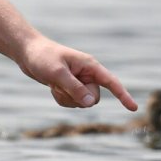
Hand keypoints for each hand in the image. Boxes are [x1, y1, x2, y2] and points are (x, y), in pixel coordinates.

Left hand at [22, 39, 137, 110]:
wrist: (27, 52)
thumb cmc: (43, 57)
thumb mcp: (57, 74)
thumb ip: (75, 89)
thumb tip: (90, 104)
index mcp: (90, 66)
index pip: (111, 82)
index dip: (123, 96)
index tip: (133, 108)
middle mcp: (87, 74)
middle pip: (93, 98)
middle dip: (78, 98)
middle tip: (61, 85)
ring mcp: (79, 81)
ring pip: (82, 103)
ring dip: (67, 98)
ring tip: (54, 84)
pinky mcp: (70, 87)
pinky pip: (71, 103)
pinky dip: (61, 99)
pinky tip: (52, 87)